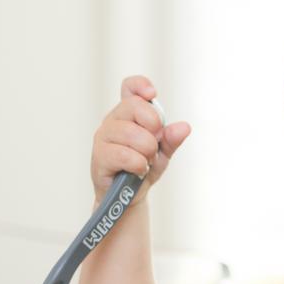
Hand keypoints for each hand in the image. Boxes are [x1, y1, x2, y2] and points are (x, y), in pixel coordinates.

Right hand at [91, 75, 191, 204]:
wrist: (129, 197)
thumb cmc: (142, 169)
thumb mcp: (163, 153)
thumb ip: (172, 139)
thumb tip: (184, 127)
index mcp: (128, 114)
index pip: (129, 88)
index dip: (140, 85)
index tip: (152, 94)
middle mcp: (113, 120)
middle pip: (134, 106)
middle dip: (153, 127)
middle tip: (154, 146)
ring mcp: (103, 137)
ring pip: (132, 133)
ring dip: (147, 151)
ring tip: (145, 161)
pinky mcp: (99, 157)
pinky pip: (125, 155)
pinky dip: (138, 165)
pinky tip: (137, 171)